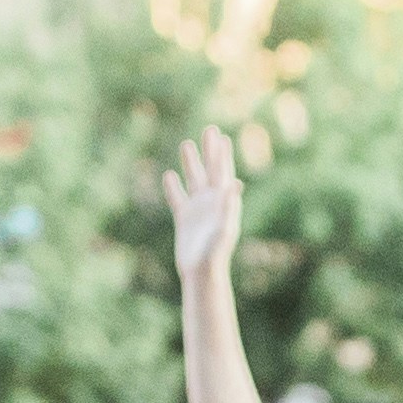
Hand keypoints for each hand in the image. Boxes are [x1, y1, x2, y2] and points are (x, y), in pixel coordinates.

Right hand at [166, 126, 244, 283]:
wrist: (202, 273)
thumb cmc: (215, 253)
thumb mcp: (224, 228)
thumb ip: (229, 206)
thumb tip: (235, 184)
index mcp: (223, 202)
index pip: (222, 172)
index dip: (221, 154)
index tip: (221, 136)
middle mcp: (211, 202)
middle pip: (210, 170)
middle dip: (209, 151)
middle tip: (209, 129)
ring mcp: (198, 209)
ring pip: (193, 179)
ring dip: (190, 162)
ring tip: (186, 143)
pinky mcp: (184, 218)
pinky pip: (177, 198)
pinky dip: (173, 186)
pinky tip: (168, 175)